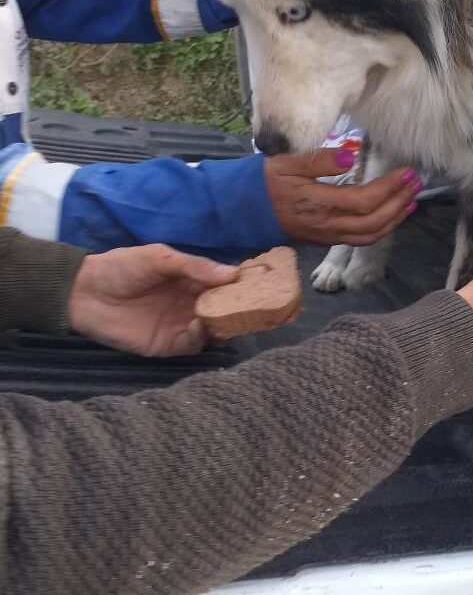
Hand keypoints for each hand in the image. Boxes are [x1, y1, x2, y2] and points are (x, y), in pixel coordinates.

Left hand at [68, 244, 238, 356]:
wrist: (83, 293)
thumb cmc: (121, 268)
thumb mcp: (159, 257)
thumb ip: (194, 266)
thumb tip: (233, 273)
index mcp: (192, 280)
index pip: (224, 285)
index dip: (240, 286)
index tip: (259, 285)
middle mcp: (192, 303)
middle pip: (223, 309)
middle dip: (237, 309)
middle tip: (252, 307)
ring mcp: (181, 325)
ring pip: (213, 329)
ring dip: (222, 325)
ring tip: (226, 317)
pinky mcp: (169, 344)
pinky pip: (193, 345)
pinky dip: (201, 337)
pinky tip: (200, 326)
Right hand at [264, 148, 420, 245]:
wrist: (242, 212)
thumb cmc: (263, 182)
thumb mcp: (285, 162)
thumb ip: (318, 159)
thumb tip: (349, 156)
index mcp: (318, 203)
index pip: (364, 201)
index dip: (389, 188)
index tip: (407, 173)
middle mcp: (327, 225)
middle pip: (373, 222)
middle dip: (399, 203)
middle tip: (416, 183)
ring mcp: (327, 235)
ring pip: (370, 235)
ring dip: (395, 218)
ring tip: (411, 200)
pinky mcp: (326, 239)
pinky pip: (361, 239)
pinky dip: (382, 228)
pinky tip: (391, 215)